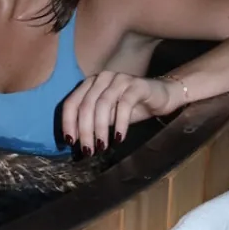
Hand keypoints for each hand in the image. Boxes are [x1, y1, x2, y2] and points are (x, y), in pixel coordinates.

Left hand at [60, 72, 181, 155]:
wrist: (160, 96)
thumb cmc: (130, 107)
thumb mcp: (107, 116)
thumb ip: (91, 123)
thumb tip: (76, 142)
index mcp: (90, 84)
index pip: (72, 102)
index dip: (68, 123)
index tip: (70, 142)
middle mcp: (102, 78)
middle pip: (86, 105)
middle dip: (85, 131)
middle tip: (88, 151)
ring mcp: (119, 79)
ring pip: (103, 105)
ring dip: (100, 129)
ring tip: (102, 147)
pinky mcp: (136, 85)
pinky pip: (124, 104)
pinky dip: (120, 123)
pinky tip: (119, 138)